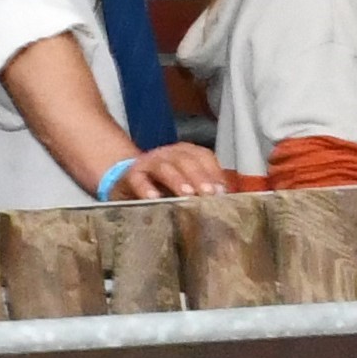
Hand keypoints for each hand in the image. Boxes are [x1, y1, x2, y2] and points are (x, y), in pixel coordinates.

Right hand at [108, 141, 231, 200]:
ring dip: (177, 180)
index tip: (223, 192)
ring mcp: (149, 162)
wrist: (127, 181)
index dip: (214, 173)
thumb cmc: (163, 187)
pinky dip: (145, 188)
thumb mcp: (185, 186)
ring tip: (187, 195)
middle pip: (186, 160)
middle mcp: (168, 154)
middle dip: (199, 177)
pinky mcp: (131, 175)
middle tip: (209, 194)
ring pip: (164, 167)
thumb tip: (230, 203)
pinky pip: (138, 179)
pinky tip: (154, 199)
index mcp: (186, 154)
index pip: (204, 157)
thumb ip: (204, 191)